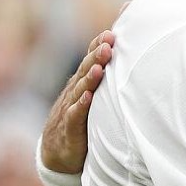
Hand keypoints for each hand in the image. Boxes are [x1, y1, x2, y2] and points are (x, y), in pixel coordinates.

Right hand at [41, 30, 114, 173]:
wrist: (56, 152)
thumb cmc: (82, 120)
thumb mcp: (94, 98)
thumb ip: (106, 80)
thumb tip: (129, 60)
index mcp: (83, 83)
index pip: (90, 60)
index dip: (98, 46)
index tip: (112, 33)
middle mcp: (76, 92)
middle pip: (86, 70)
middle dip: (97, 56)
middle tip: (108, 43)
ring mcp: (70, 109)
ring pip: (80, 90)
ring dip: (89, 78)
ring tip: (99, 67)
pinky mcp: (69, 129)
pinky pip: (74, 115)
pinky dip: (80, 106)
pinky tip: (87, 97)